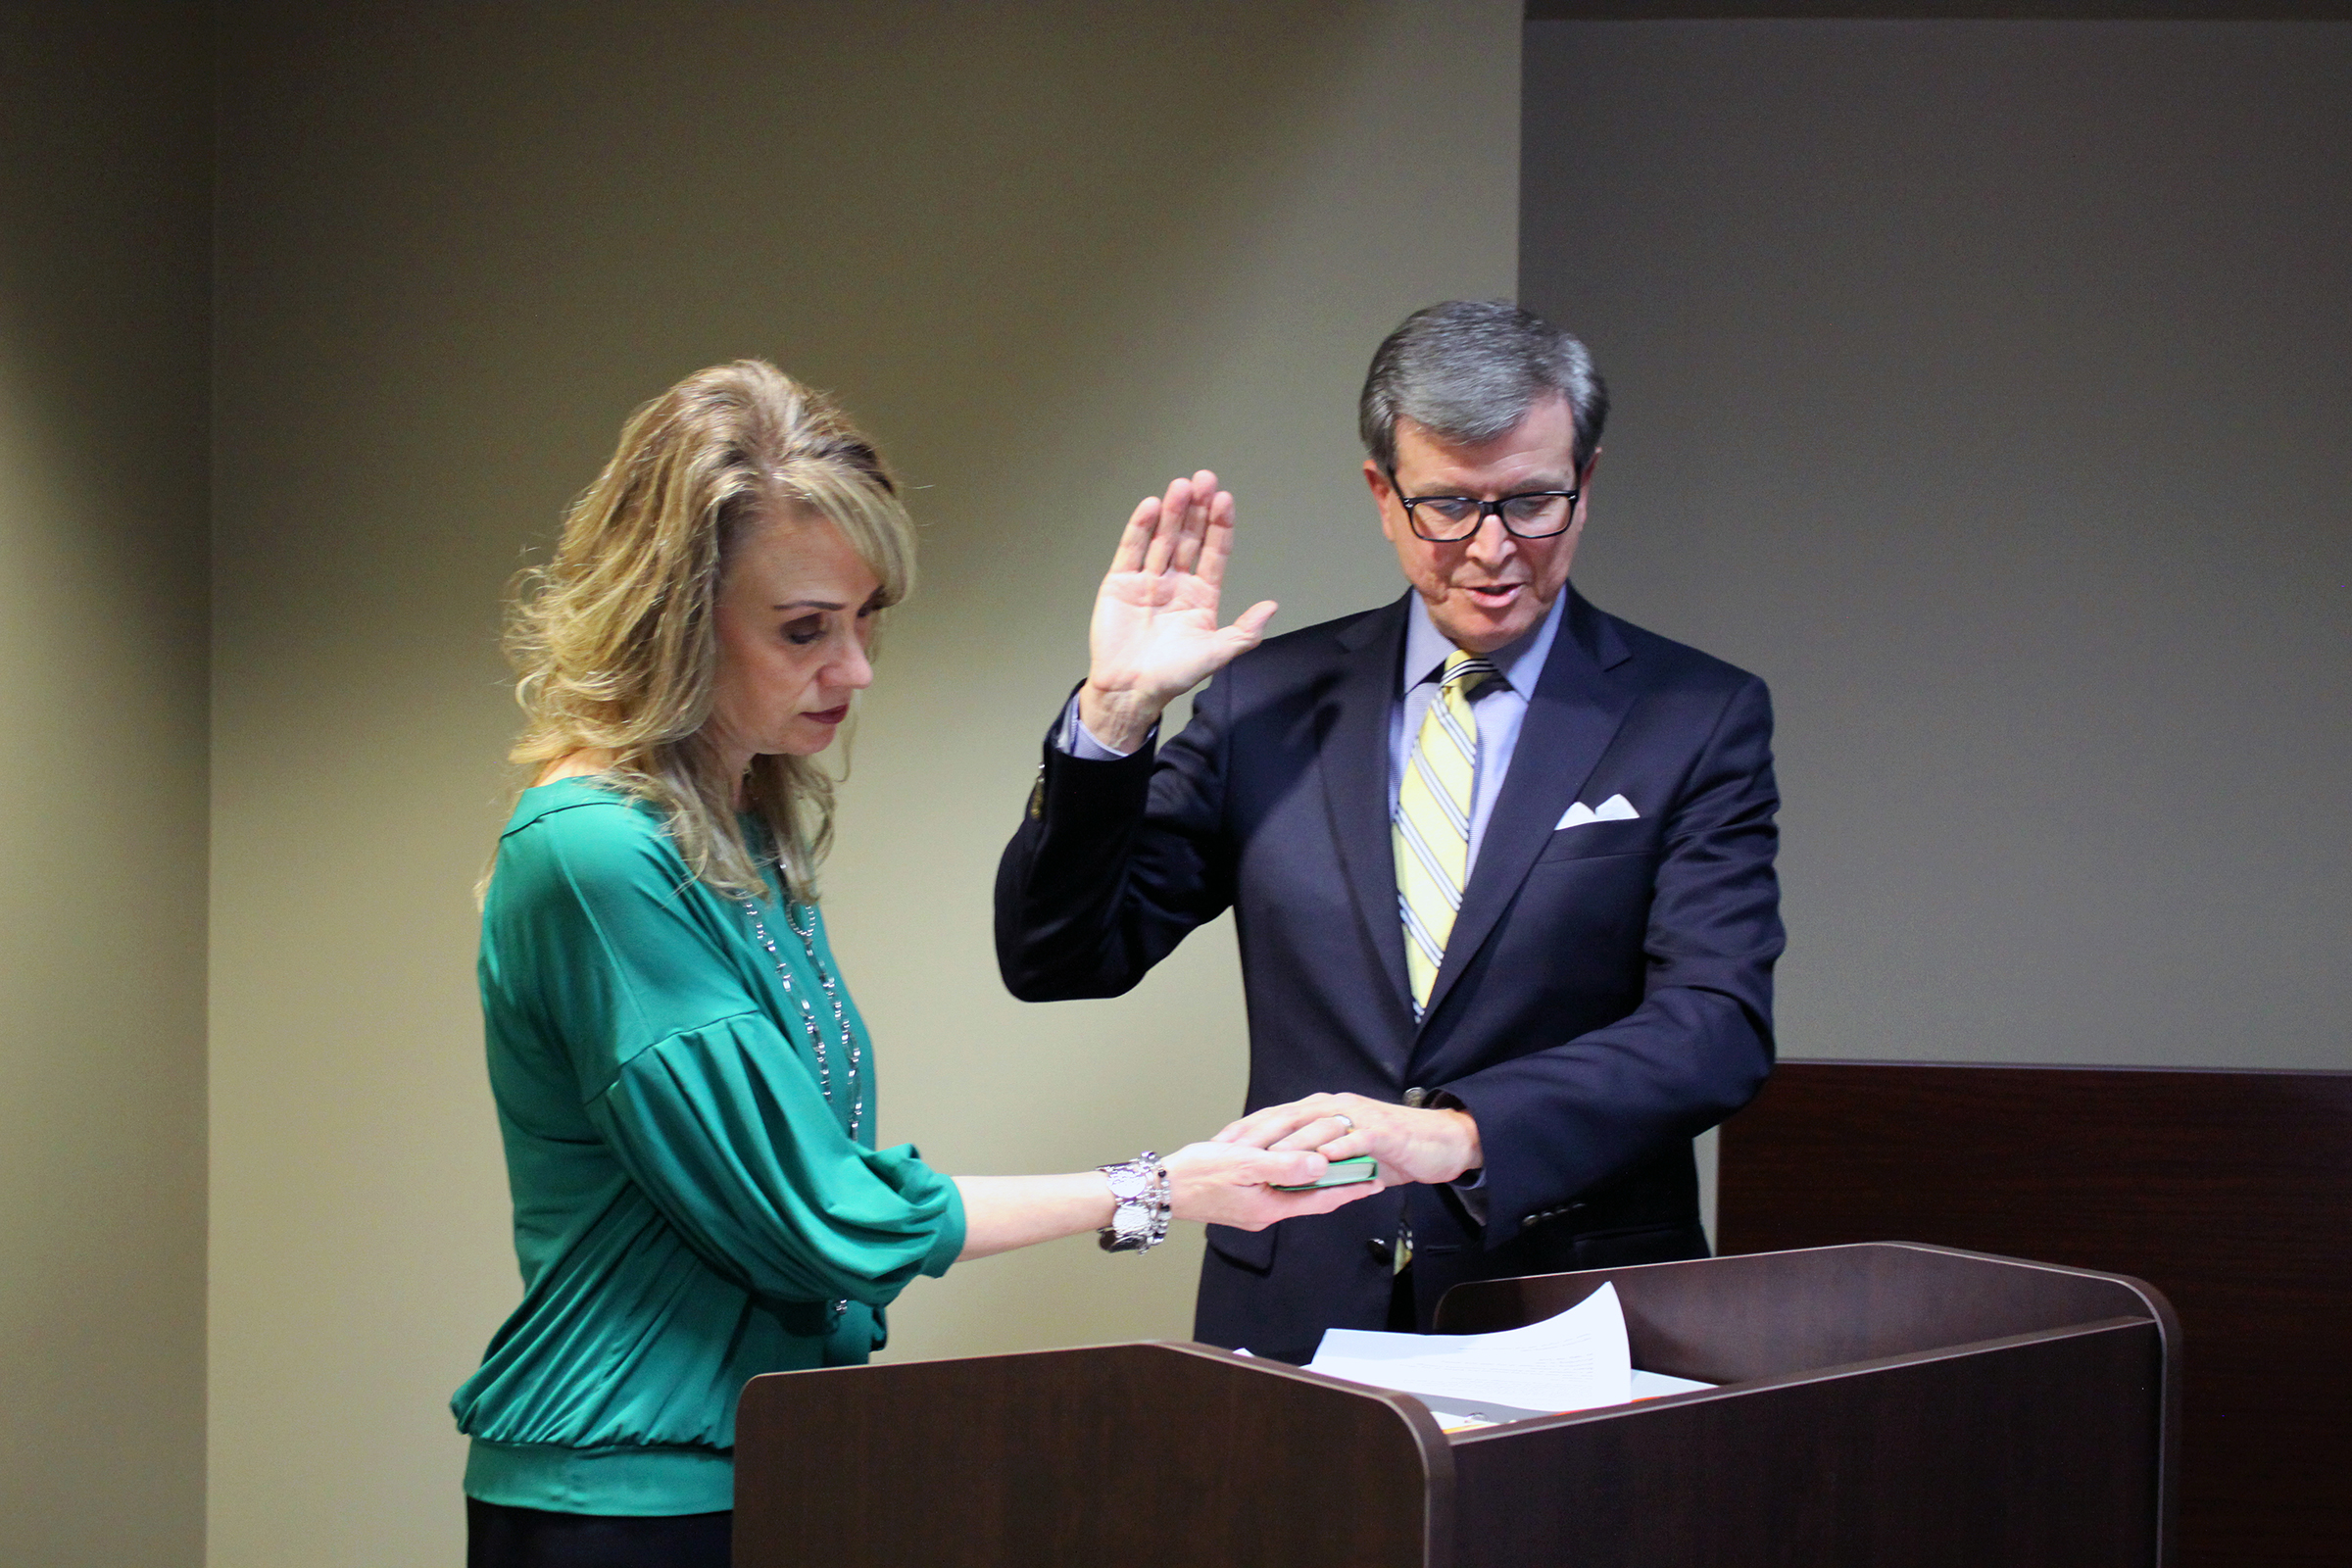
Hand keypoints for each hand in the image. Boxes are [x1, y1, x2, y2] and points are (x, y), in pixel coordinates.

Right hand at [1078, 470, 1277, 752]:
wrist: (1130, 691)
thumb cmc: (1173, 676)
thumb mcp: (1216, 654)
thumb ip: (1244, 631)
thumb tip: (1272, 606)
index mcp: (1201, 596)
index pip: (1214, 552)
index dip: (1220, 526)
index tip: (1225, 500)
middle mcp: (1176, 583)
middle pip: (1189, 538)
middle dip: (1197, 510)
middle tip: (1204, 480)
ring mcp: (1147, 580)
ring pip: (1162, 539)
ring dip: (1172, 512)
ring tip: (1180, 487)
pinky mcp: (1120, 582)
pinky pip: (1132, 550)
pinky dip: (1140, 528)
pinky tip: (1150, 506)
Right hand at [1159, 1140, 1383, 1231]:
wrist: (1159, 1188)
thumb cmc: (1196, 1175)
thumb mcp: (1243, 1164)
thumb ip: (1283, 1165)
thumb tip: (1320, 1165)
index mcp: (1270, 1207)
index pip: (1321, 1199)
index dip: (1350, 1189)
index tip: (1376, 1181)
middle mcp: (1267, 1211)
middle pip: (1312, 1196)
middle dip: (1339, 1181)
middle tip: (1367, 1167)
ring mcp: (1255, 1206)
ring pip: (1296, 1190)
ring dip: (1318, 1175)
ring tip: (1342, 1161)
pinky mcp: (1244, 1197)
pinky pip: (1278, 1186)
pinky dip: (1294, 1173)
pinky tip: (1299, 1160)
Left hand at [1213, 1091, 1482, 1185]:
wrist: (1440, 1143)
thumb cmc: (1393, 1149)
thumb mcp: (1346, 1153)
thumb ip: (1317, 1159)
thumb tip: (1285, 1175)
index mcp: (1322, 1110)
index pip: (1276, 1117)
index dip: (1246, 1131)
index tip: (1218, 1146)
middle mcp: (1335, 1107)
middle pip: (1286, 1117)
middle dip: (1255, 1135)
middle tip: (1228, 1152)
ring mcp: (1357, 1116)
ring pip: (1314, 1127)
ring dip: (1288, 1145)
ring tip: (1263, 1161)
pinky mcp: (1379, 1130)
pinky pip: (1352, 1139)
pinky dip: (1333, 1150)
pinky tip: (1317, 1162)